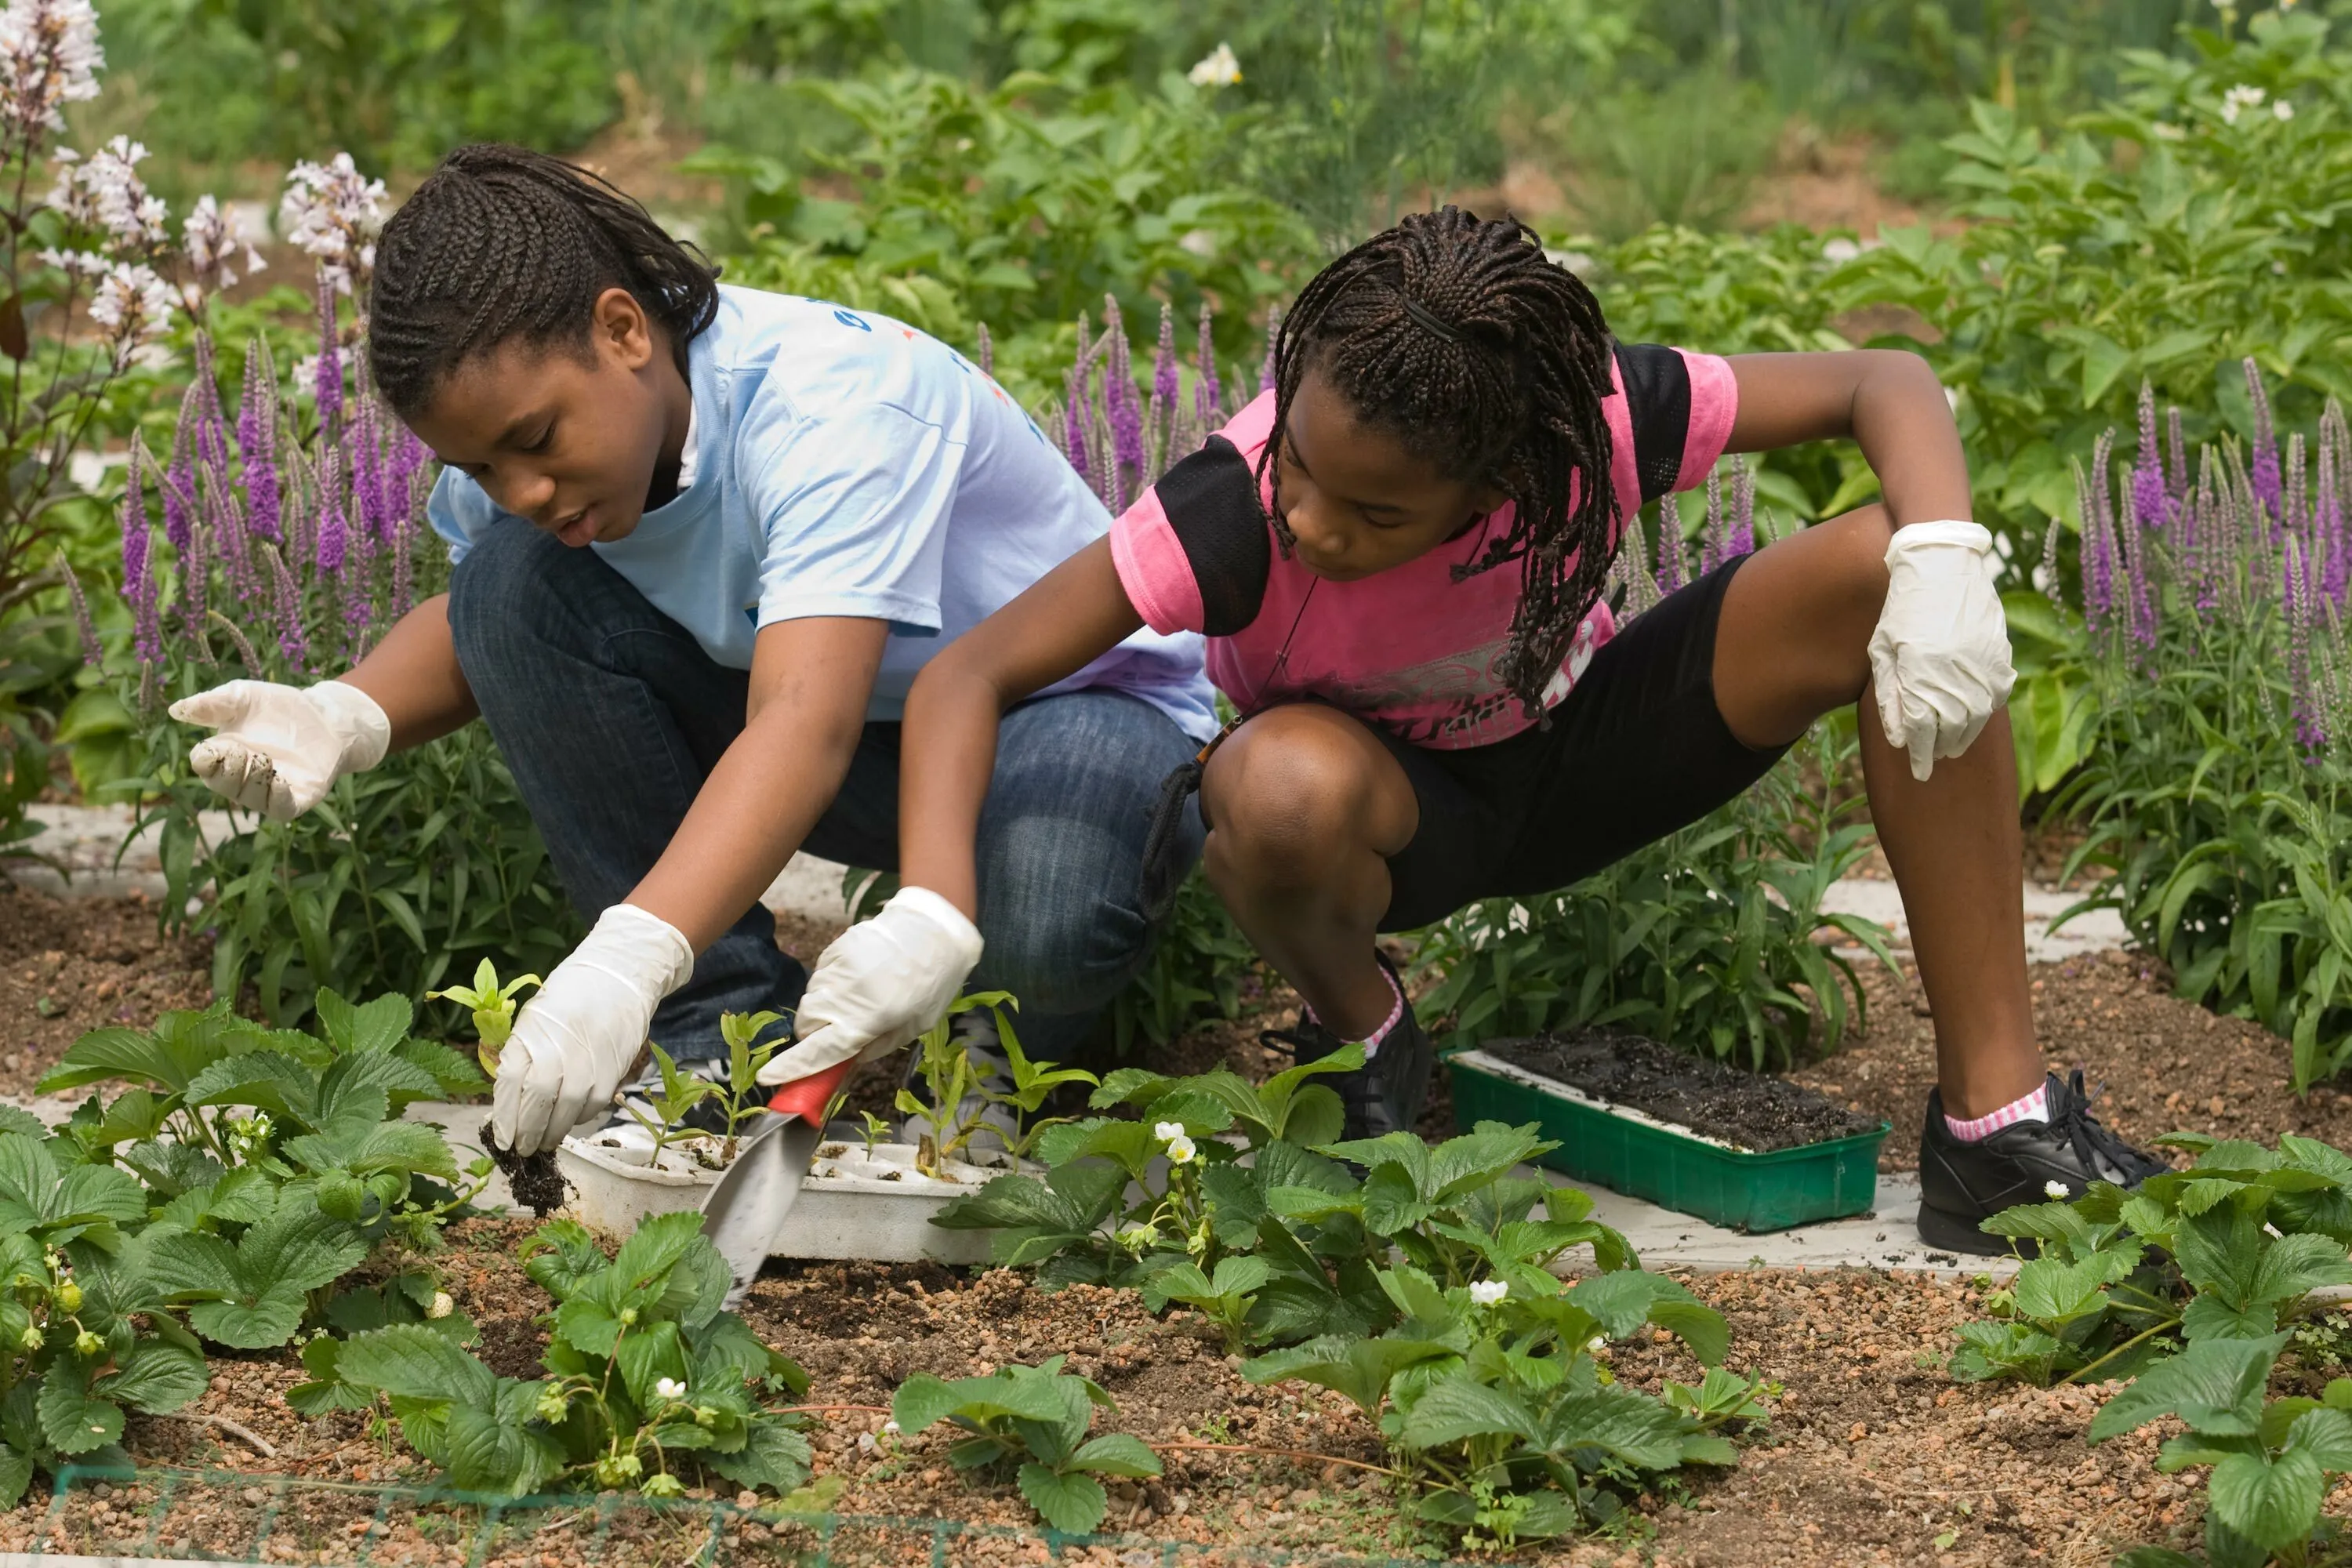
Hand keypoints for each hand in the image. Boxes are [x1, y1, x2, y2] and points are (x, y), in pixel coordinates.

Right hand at [168, 679, 390, 820]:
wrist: (326, 714)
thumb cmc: (278, 706)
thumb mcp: (243, 696)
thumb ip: (212, 703)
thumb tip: (176, 710)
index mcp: (225, 753)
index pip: (204, 765)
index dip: (204, 761)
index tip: (209, 749)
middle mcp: (244, 776)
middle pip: (223, 785)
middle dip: (227, 771)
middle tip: (240, 751)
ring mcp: (271, 789)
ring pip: (250, 799)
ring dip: (251, 782)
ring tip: (262, 759)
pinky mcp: (299, 797)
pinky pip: (281, 808)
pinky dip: (276, 799)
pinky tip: (277, 780)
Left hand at [491, 903, 695, 1155]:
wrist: (615, 978)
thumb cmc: (566, 1001)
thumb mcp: (532, 1021)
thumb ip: (521, 1058)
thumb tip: (510, 1105)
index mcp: (528, 1036)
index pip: (508, 1086)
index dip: (504, 1119)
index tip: (503, 1140)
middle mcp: (555, 1050)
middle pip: (535, 1104)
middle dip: (527, 1133)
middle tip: (524, 1150)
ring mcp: (585, 1062)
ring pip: (566, 1113)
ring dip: (553, 1133)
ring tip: (546, 1142)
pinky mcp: (611, 1071)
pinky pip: (592, 1107)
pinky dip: (580, 1119)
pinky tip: (572, 1119)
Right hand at [757, 887, 982, 1087]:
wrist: (934, 928)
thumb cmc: (932, 983)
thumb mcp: (914, 1027)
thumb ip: (876, 1046)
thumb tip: (847, 1060)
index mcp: (866, 1020)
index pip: (817, 1051)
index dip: (791, 1068)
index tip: (768, 1078)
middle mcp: (843, 996)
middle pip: (806, 1025)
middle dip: (815, 1036)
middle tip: (840, 1033)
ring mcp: (836, 969)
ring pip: (810, 1000)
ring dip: (823, 1009)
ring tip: (856, 1000)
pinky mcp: (835, 949)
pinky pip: (820, 976)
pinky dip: (830, 986)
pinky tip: (856, 979)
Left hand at [1867, 520, 2016, 782]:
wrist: (1943, 564)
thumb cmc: (1902, 607)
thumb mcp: (1883, 648)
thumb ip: (1889, 694)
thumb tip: (1899, 736)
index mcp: (1920, 672)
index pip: (1922, 729)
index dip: (1920, 754)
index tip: (1919, 770)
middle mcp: (1954, 672)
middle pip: (1953, 728)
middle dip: (1943, 749)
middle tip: (1935, 759)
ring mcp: (1982, 663)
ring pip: (1979, 716)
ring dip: (1966, 735)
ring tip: (1953, 745)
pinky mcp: (2000, 653)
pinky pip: (1997, 693)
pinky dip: (1986, 711)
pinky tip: (1975, 714)